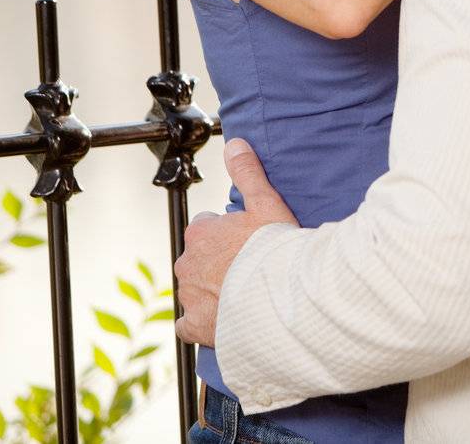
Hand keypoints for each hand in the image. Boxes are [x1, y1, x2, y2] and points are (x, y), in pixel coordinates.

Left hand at [174, 139, 297, 347]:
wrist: (282, 296)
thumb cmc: (276, 248)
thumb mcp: (266, 202)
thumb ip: (247, 172)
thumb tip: (235, 143)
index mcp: (201, 231)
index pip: (206, 227)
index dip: (228, 233)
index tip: (248, 241)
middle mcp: (187, 262)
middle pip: (198, 259)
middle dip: (216, 263)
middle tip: (248, 268)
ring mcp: (189, 295)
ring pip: (194, 289)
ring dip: (211, 291)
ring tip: (242, 295)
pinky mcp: (194, 325)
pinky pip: (188, 325)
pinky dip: (201, 323)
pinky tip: (222, 320)